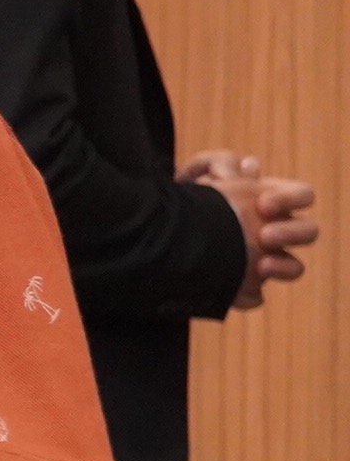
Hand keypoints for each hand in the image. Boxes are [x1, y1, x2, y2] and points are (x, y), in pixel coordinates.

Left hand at [184, 153, 316, 307]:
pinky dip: (247, 296)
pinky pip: (256, 296)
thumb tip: (247, 166)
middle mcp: (272, 230)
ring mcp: (260, 259)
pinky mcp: (242, 287)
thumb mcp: (195, 174)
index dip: (291, 199)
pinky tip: (234, 292)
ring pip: (293, 267)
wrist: (152, 233)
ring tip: (260, 265)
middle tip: (264, 236)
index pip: (303, 196)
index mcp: (270, 201)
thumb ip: (221, 164)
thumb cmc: (182, 200)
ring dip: (283, 267)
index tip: (263, 204)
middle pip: (307, 232)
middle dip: (291, 233)